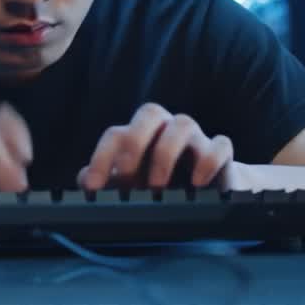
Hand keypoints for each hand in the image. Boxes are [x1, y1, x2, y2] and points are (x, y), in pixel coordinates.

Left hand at [77, 103, 234, 190]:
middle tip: (128, 176)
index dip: (101, 158)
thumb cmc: (160, 185)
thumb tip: (84, 180)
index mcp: (140, 134)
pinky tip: (197, 184)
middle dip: (135, 143)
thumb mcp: (130, 187)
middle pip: (150, 112)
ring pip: (183, 123)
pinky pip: (220, 145)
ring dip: (167, 153)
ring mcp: (195, 137)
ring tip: (158, 186)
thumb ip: (105, 182)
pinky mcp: (220, 153)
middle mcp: (166, 128)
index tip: (94, 188)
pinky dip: (208, 162)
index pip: (116, 134)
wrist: (207, 193)